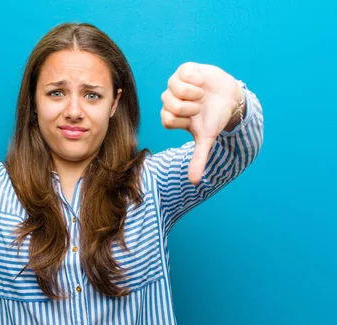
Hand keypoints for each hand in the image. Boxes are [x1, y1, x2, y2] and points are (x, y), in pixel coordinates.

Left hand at [160, 62, 241, 184]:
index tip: (195, 119)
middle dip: (190, 107)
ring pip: (174, 88)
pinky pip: (183, 72)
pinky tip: (203, 82)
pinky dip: (197, 79)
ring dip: (193, 93)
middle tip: (200, 106)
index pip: (167, 119)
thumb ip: (198, 158)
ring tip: (202, 94)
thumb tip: (194, 182)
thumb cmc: (214, 118)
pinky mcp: (184, 70)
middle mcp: (169, 99)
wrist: (230, 98)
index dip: (184, 120)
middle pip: (169, 104)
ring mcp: (175, 83)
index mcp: (170, 115)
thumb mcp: (206, 138)